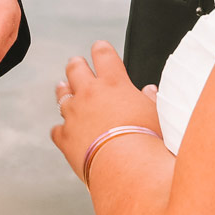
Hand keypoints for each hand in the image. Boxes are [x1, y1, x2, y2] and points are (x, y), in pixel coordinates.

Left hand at [50, 42, 160, 180]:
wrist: (126, 166)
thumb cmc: (147, 140)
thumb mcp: (157, 114)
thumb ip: (150, 100)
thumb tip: (150, 91)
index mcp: (114, 83)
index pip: (104, 55)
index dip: (101, 50)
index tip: (99, 48)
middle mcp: (89, 94)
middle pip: (75, 69)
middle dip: (76, 65)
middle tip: (76, 64)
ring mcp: (74, 114)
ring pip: (62, 96)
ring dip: (63, 91)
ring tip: (63, 88)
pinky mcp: (64, 137)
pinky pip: (57, 130)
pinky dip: (61, 130)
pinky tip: (64, 132)